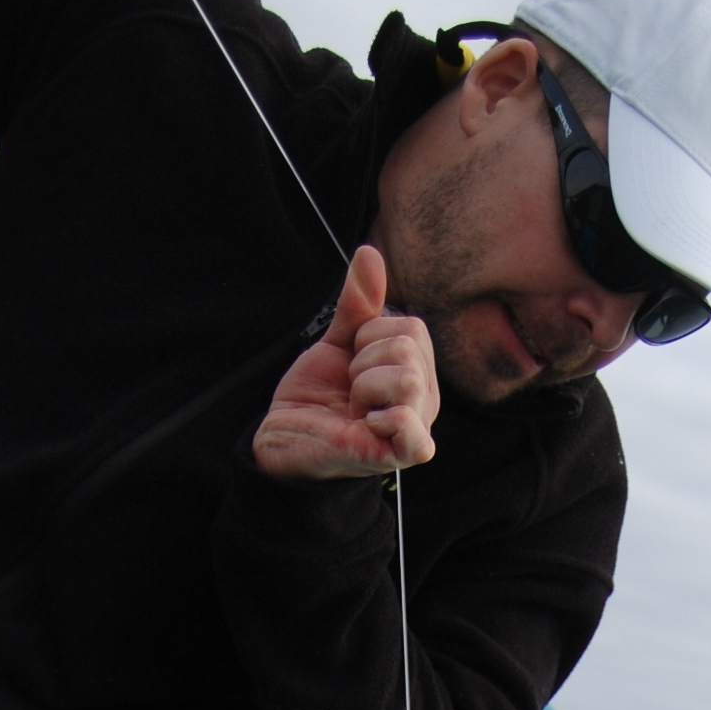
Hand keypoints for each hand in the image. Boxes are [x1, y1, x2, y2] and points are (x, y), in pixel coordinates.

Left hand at [253, 245, 438, 480]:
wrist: (285, 435)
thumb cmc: (318, 396)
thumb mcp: (339, 342)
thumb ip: (358, 303)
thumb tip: (369, 254)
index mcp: (418, 373)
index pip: (411, 328)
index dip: (369, 337)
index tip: (352, 363)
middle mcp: (424, 401)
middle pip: (409, 348)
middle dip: (363, 361)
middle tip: (350, 388)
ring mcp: (413, 430)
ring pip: (407, 379)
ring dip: (365, 386)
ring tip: (354, 407)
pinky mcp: (394, 455)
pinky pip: (410, 428)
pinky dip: (384, 418)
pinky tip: (364, 424)